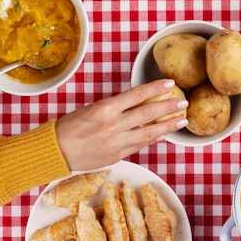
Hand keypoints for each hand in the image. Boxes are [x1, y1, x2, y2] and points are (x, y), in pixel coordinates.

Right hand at [55, 79, 188, 170]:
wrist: (56, 151)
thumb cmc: (71, 126)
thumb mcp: (92, 109)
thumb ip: (115, 107)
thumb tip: (138, 102)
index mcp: (105, 108)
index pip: (137, 94)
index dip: (156, 88)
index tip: (170, 84)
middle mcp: (113, 125)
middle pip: (148, 113)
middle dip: (169, 107)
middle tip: (184, 102)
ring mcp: (116, 143)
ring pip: (149, 133)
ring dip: (168, 126)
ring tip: (182, 121)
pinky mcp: (117, 156)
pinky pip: (140, 145)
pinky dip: (153, 139)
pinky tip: (164, 134)